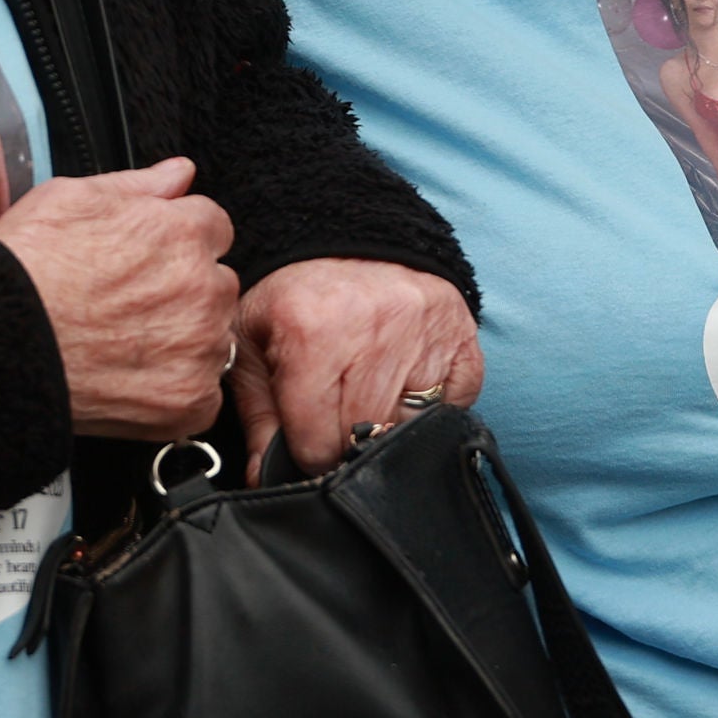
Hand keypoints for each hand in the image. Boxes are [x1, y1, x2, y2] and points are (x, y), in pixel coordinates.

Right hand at [0, 158, 236, 439]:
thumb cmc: (24, 271)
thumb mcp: (70, 198)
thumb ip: (137, 184)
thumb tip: (179, 173)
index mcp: (183, 232)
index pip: (213, 229)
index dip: (177, 244)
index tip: (149, 262)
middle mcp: (202, 287)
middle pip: (216, 284)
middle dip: (184, 291)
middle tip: (127, 305)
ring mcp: (198, 346)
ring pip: (212, 337)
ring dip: (183, 339)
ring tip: (122, 342)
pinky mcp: (188, 399)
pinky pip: (203, 392)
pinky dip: (175, 389)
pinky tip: (131, 377)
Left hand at [230, 259, 480, 480]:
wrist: (349, 238)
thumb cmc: (294, 299)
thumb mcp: (254, 348)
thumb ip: (258, 418)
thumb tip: (263, 479)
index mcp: (311, 333)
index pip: (318, 442)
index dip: (307, 450)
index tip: (305, 436)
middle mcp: (375, 330)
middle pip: (365, 437)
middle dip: (345, 439)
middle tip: (334, 413)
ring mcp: (427, 333)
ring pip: (410, 428)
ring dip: (388, 424)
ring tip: (368, 392)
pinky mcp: (463, 337)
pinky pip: (456, 405)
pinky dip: (433, 408)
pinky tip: (405, 382)